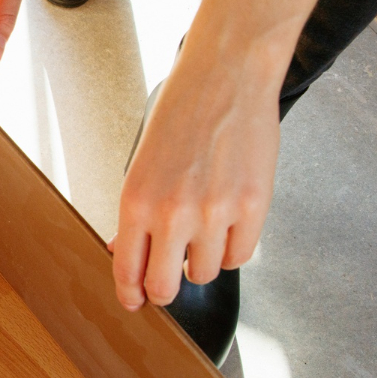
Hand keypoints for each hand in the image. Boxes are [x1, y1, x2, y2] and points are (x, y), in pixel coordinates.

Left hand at [111, 40, 280, 310]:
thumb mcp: (142, 162)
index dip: (132, 294)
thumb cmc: (181, 114)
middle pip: (166, 288)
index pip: (129, 271)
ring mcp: (215, 213)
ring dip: (201, 260)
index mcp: (136, 201)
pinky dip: (232, 247)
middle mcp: (173, 213)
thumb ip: (135, 213)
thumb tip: (123, 252)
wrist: (226, 76)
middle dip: (165, 288)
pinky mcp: (253, 207)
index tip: (136, 301)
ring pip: (205, 273)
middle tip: (170, 276)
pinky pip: (239, 256)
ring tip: (203, 230)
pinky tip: (227, 224)